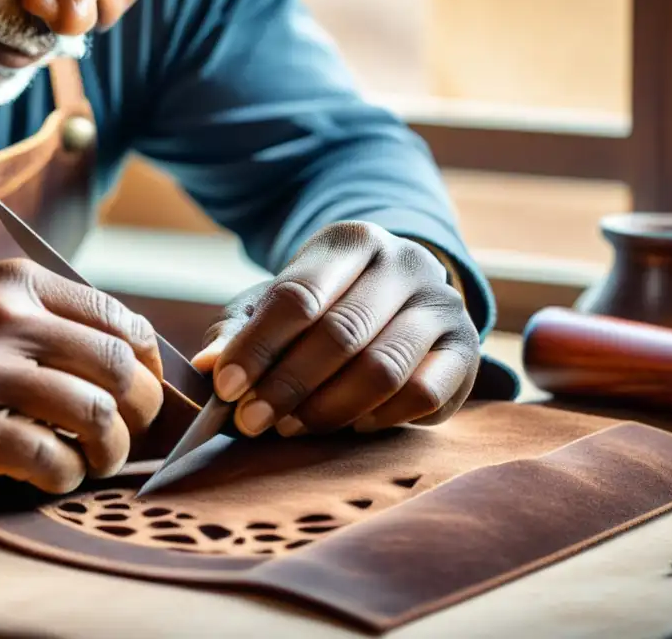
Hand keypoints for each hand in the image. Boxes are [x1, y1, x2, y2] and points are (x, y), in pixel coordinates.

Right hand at [0, 260, 164, 491]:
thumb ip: (47, 315)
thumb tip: (127, 358)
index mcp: (19, 284)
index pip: (119, 319)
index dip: (148, 361)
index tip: (144, 385)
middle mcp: (7, 320)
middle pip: (118, 366)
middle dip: (141, 407)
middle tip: (129, 429)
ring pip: (94, 413)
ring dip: (111, 447)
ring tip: (97, 457)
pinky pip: (49, 458)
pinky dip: (67, 474)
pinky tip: (58, 475)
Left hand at [192, 222, 478, 437]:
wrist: (397, 302)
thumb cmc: (321, 307)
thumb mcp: (275, 306)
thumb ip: (240, 332)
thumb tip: (206, 366)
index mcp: (351, 240)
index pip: (298, 295)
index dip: (258, 346)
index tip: (226, 389)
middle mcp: (404, 261)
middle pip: (339, 333)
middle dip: (288, 385)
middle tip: (251, 423)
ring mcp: (441, 303)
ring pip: (381, 368)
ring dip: (327, 408)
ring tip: (289, 430)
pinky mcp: (466, 349)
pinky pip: (422, 394)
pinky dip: (379, 417)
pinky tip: (348, 428)